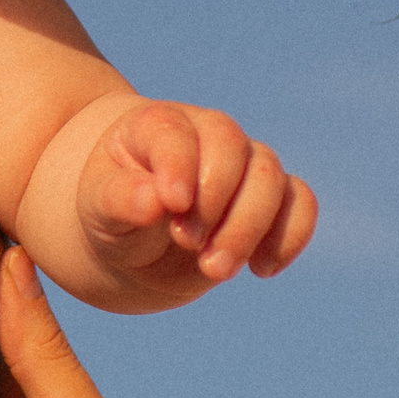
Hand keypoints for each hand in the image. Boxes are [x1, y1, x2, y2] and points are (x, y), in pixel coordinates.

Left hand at [72, 100, 314, 308]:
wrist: (134, 242)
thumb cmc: (110, 216)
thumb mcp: (97, 208)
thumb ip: (121, 199)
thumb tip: (154, 201)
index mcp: (155, 126)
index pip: (175, 133)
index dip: (179, 165)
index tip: (171, 207)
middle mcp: (206, 135)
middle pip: (233, 149)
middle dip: (216, 204)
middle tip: (186, 245)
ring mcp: (243, 164)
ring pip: (270, 177)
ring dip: (248, 228)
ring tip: (214, 270)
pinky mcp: (269, 199)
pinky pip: (301, 203)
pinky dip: (291, 236)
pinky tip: (261, 270)